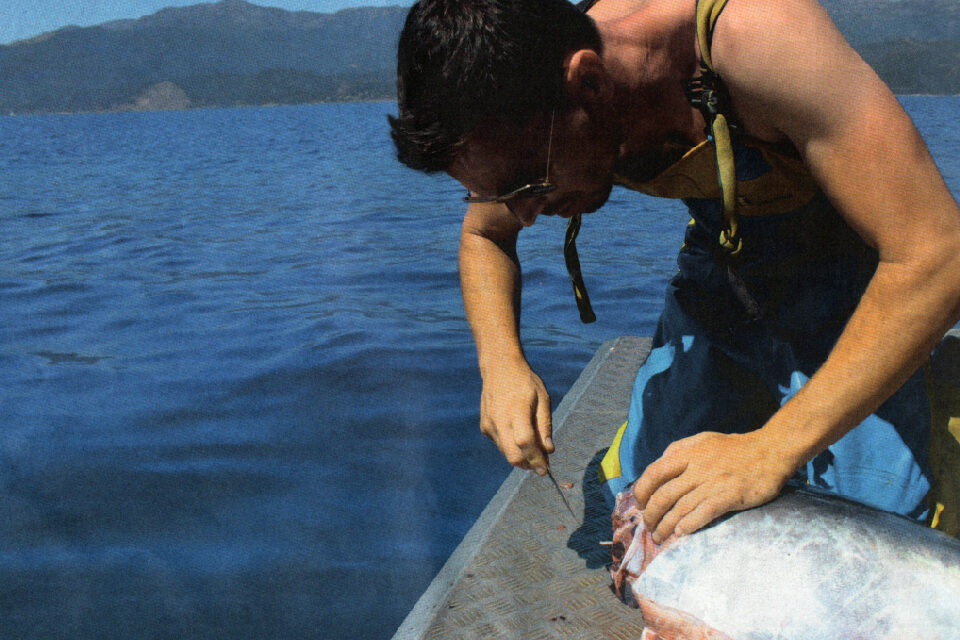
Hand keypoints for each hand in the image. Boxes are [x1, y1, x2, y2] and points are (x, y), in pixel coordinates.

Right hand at [479, 361, 553, 474]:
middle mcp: (500, 420)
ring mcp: (489, 424)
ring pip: (506, 453)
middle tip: (541, 464)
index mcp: (517, 410)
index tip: (545, 469)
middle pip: (512, 456)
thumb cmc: (525, 382)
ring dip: (520, 457)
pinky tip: (517, 433)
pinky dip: (511, 446)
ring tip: (533, 449)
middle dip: (528, 465)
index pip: (526, 443)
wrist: (499, 368)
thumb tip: (549, 451)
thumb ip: (544, 426)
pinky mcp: (484, 427)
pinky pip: (500, 445)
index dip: (536, 459)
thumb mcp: (542, 399)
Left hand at [632, 430, 797, 542]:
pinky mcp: (729, 497)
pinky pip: (702, 514)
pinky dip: (688, 526)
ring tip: (659, 536)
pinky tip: (680, 534)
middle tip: (648, 526)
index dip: (642, 490)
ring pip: (680, 509)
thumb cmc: (736, 447)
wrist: (771, 451)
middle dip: (651, 515)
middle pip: (664, 495)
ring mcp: (713, 483)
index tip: (640, 504)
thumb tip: (660, 462)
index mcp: (688, 454)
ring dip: (666, 526)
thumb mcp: (704, 440)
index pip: (654, 472)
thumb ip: (680, 449)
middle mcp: (697, 469)